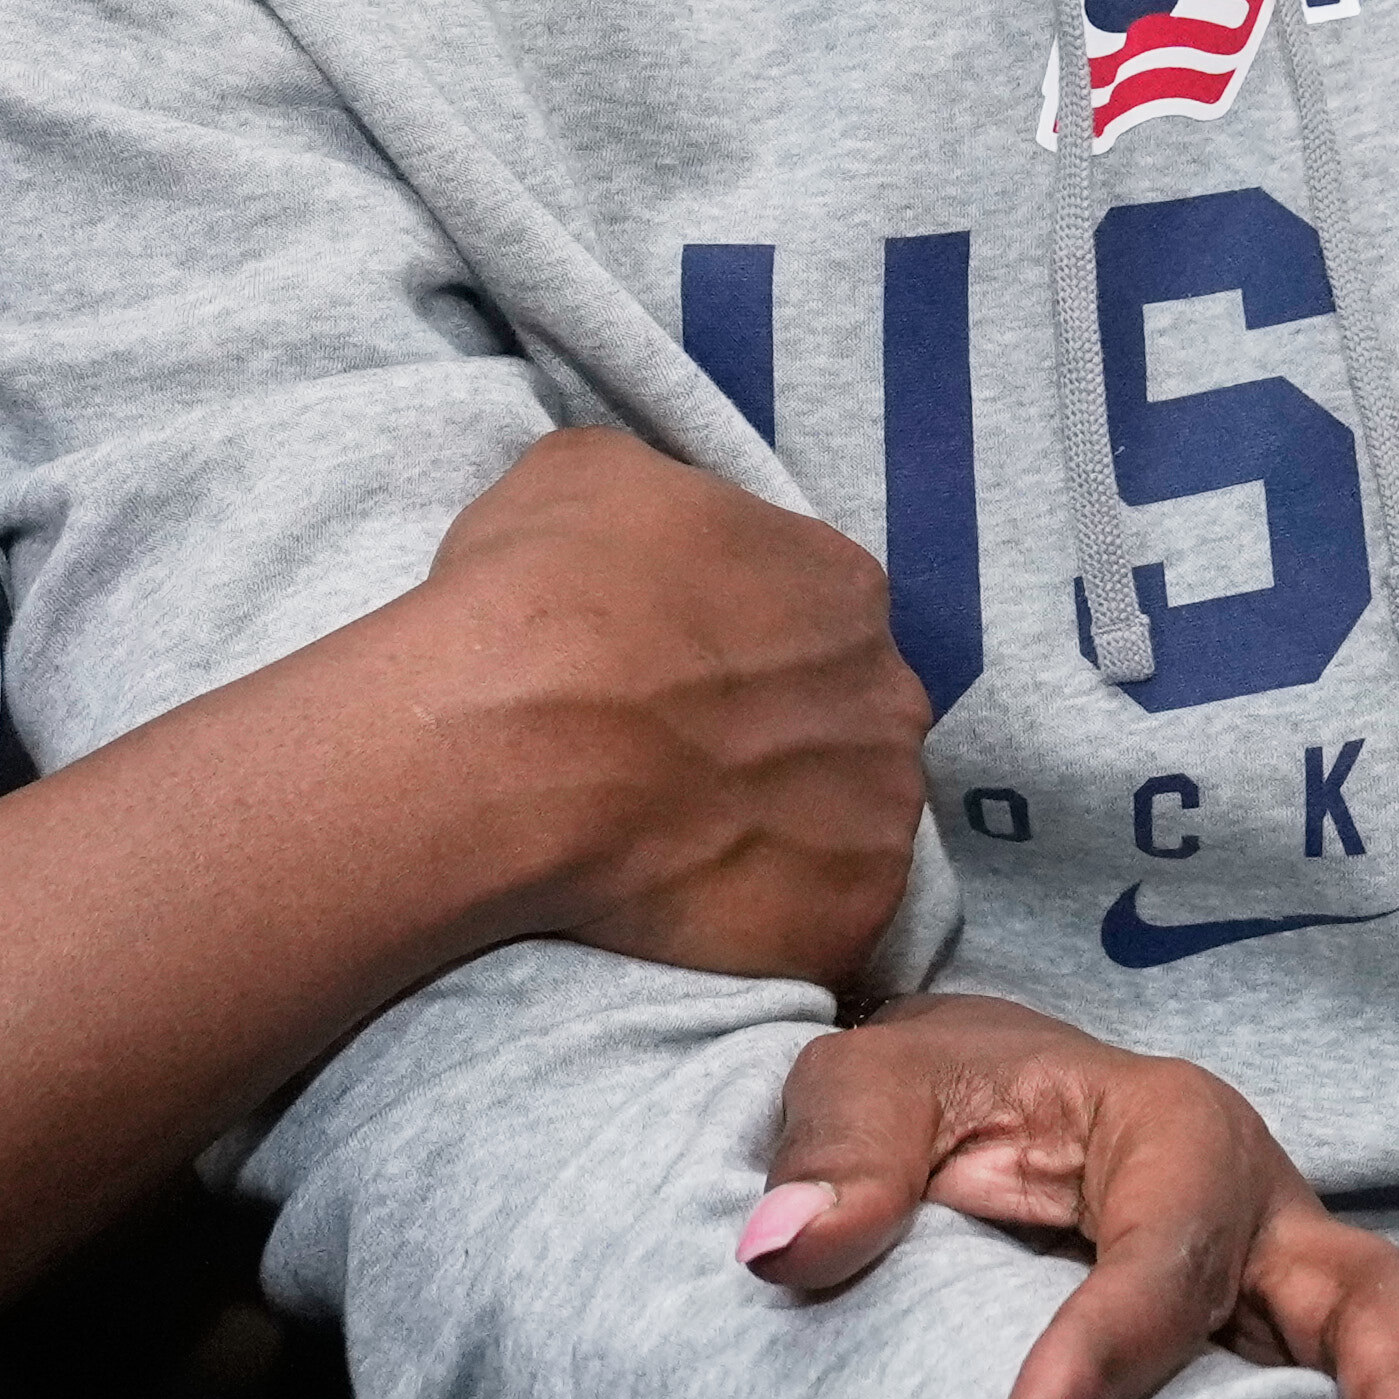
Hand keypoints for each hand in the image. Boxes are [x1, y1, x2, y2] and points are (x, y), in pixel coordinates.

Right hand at [403, 425, 927, 993]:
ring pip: (846, 827)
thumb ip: (658, 499)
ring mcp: (882, 813)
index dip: (748, 653)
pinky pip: (825, 922)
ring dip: (785, 838)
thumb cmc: (539, 594)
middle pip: (846, 724)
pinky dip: (772, 921)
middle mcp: (890, 694)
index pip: (819, 618)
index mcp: (842, 584)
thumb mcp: (583, 476)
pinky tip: (695, 914)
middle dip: (781, 744)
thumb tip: (651, 529)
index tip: (682, 682)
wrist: (508, 742)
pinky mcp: (852, 914)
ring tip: (683, 852)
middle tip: (680, 771)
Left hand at [754, 993, 1398, 1398]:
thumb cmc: (927, 1101)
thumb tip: (792, 1247)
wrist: (975, 1101)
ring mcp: (1305, 1286)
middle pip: (1368, 1294)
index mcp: (1170, 1129)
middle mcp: (1271, 1209)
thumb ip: (835, 1150)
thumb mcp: (863, 1090)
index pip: (1153, 1257)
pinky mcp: (1307, 1356)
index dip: (1098, 1365)